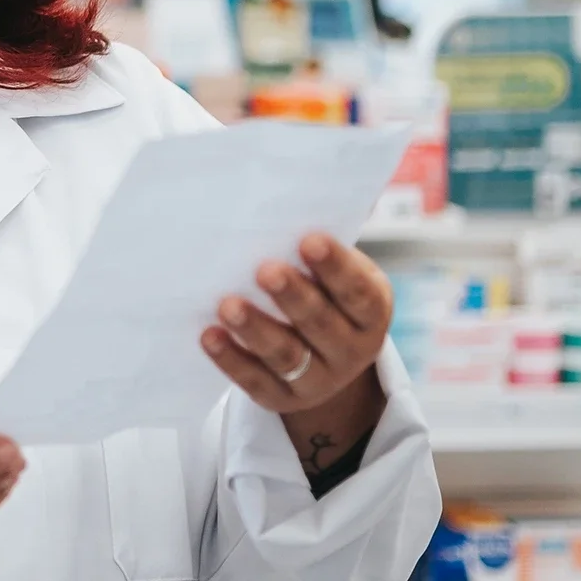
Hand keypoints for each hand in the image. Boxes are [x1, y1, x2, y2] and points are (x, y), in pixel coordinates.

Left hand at [201, 233, 393, 475]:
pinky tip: (210, 336)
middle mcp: (351, 350)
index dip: (336, 267)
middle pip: (321, 324)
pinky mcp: (280, 396)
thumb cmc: (324, 293)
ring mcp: (317, 379)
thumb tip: (321, 184)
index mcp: (371, 312)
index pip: (358, 291)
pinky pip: (254, 380)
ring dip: (256, 329)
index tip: (309, 240)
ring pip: (286, 355)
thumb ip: (327, 239)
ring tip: (227, 305)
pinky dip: (231, 359)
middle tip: (265, 270)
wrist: (325, 360)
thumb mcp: (338, 270)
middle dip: (293, 297)